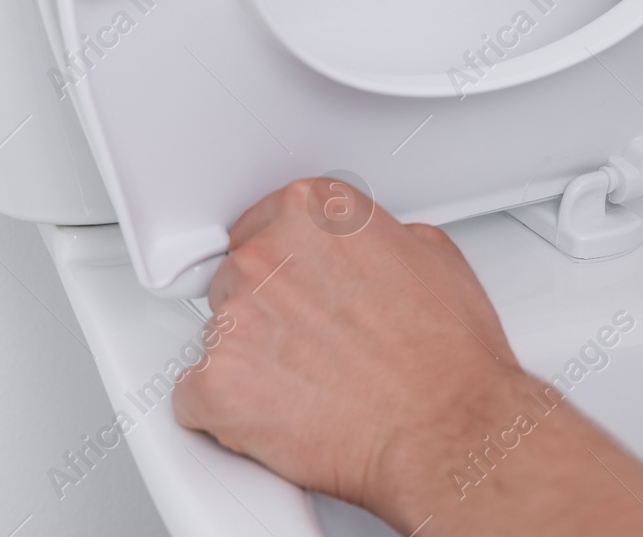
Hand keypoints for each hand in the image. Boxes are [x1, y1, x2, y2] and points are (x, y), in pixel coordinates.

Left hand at [173, 178, 532, 526]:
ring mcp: (235, 320)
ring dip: (249, 362)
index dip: (285, 264)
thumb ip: (379, 238)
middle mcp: (266, 256)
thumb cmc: (448, 357)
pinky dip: (226, 413)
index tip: (297, 287)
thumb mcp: (434, 257)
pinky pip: (195, 396)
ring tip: (306, 386)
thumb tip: (368, 249)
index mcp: (313, 212)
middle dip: (267, 312)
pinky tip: (276, 417)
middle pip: (236, 277)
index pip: (264, 223)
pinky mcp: (216, 385)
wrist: (446, 431)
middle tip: (312, 345)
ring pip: (216, 336)